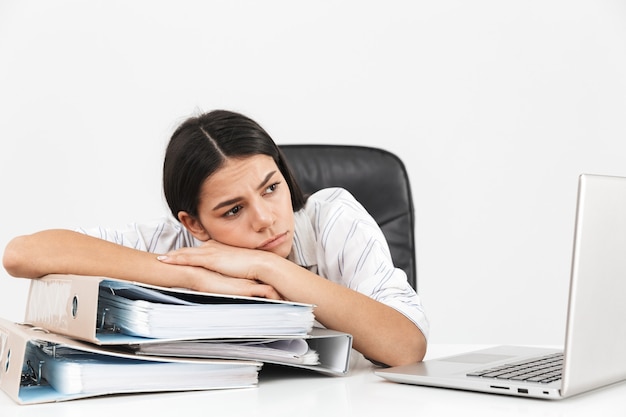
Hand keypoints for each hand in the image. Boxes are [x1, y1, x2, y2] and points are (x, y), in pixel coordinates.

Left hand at [157, 241, 281, 298]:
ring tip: (160, 259)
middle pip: (189, 249)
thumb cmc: (254, 266)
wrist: (261, 264)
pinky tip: (165, 261)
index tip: (177, 256)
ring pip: (185, 252)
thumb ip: (232, 268)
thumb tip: (231, 275)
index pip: (199, 250)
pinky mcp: (209, 258)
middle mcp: (213, 247)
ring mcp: (210, 251)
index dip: (187, 253)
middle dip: (176, 253)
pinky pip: (188, 258)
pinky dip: (175, 259)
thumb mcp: (240, 266)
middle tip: (163, 257)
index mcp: (220, 248)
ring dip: (172, 256)